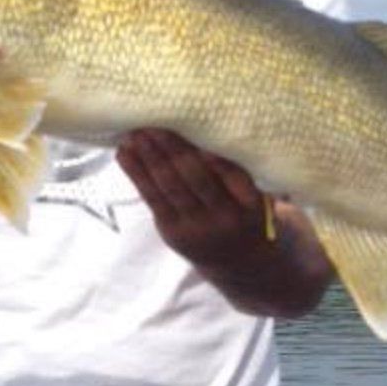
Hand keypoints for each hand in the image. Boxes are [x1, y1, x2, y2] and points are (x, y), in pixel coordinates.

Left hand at [115, 129, 330, 316]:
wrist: (245, 266)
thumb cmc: (252, 215)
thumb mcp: (262, 198)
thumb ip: (241, 172)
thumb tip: (211, 125)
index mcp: (253, 208)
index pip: (233, 175)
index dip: (213, 154)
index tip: (197, 127)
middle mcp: (225, 219)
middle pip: (196, 178)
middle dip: (173, 148)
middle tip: (156, 120)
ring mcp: (196, 228)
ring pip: (170, 187)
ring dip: (150, 157)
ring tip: (135, 131)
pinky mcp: (173, 233)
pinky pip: (152, 199)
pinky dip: (136, 173)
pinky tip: (124, 152)